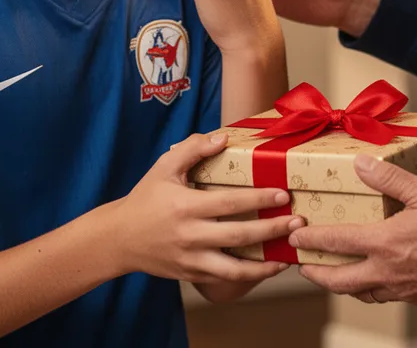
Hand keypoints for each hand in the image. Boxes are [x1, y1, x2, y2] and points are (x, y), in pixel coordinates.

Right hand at [115, 133, 303, 283]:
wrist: (119, 239)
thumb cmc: (146, 199)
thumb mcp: (164, 167)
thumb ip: (193, 148)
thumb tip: (222, 137)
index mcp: (186, 206)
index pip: (230, 202)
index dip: (259, 199)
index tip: (283, 195)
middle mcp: (191, 235)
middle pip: (239, 235)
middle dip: (272, 230)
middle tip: (297, 223)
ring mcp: (192, 259)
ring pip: (235, 269)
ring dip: (265, 265)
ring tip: (288, 257)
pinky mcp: (191, 275)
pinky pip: (225, 279)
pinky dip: (248, 277)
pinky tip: (266, 268)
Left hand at [287, 153, 416, 305]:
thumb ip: (390, 179)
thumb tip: (361, 164)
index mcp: (385, 244)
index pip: (337, 242)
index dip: (312, 238)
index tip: (295, 235)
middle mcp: (387, 272)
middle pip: (340, 280)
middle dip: (317, 274)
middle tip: (302, 266)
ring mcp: (401, 289)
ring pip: (360, 293)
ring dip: (341, 284)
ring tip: (333, 275)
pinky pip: (383, 296)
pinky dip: (368, 289)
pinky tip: (372, 281)